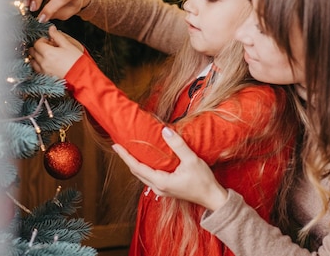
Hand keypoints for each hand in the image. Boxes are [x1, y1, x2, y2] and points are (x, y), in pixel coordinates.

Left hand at [28, 25, 83, 78]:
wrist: (81, 74)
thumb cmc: (76, 60)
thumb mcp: (68, 45)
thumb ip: (57, 36)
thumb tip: (51, 29)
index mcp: (48, 52)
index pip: (37, 43)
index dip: (42, 40)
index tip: (49, 41)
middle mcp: (43, 62)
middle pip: (33, 51)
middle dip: (38, 47)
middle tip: (48, 47)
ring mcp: (43, 70)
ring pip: (33, 60)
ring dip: (37, 56)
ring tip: (46, 55)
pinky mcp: (45, 75)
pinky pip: (36, 69)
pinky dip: (38, 64)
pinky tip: (46, 62)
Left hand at [112, 127, 228, 210]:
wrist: (213, 198)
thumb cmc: (204, 181)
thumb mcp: (192, 160)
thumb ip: (178, 145)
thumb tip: (164, 130)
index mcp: (161, 181)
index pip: (137, 167)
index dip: (125, 156)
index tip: (116, 146)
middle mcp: (158, 187)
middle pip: (137, 172)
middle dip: (127, 159)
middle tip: (120, 145)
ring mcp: (162, 190)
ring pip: (143, 176)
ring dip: (135, 164)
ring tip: (130, 151)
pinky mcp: (167, 189)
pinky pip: (150, 177)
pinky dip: (145, 168)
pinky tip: (147, 160)